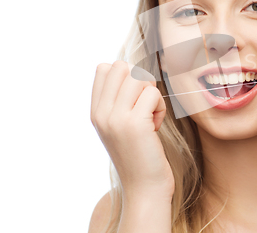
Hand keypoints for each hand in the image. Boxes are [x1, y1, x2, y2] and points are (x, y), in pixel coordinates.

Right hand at [90, 61, 174, 199]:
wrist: (145, 189)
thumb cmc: (139, 155)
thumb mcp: (119, 126)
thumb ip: (118, 100)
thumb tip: (130, 69)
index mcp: (96, 111)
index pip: (104, 68)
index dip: (126, 76)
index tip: (134, 100)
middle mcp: (102, 113)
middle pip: (122, 67)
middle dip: (140, 81)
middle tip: (145, 106)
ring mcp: (116, 118)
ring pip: (139, 77)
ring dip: (152, 94)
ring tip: (150, 117)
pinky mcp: (135, 124)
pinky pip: (153, 94)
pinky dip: (160, 108)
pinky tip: (155, 127)